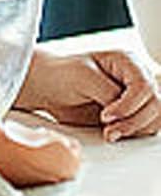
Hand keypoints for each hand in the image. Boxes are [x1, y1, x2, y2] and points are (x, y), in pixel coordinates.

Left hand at [15, 47, 160, 140]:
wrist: (46, 88)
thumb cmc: (60, 74)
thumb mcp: (83, 78)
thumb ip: (109, 93)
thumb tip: (127, 111)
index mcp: (127, 61)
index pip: (143, 87)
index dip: (128, 105)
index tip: (106, 116)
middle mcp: (136, 78)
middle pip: (155, 105)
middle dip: (132, 122)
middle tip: (109, 130)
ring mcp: (136, 98)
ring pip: (155, 119)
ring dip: (134, 130)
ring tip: (109, 133)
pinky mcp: (132, 114)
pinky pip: (147, 129)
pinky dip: (133, 135)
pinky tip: (113, 133)